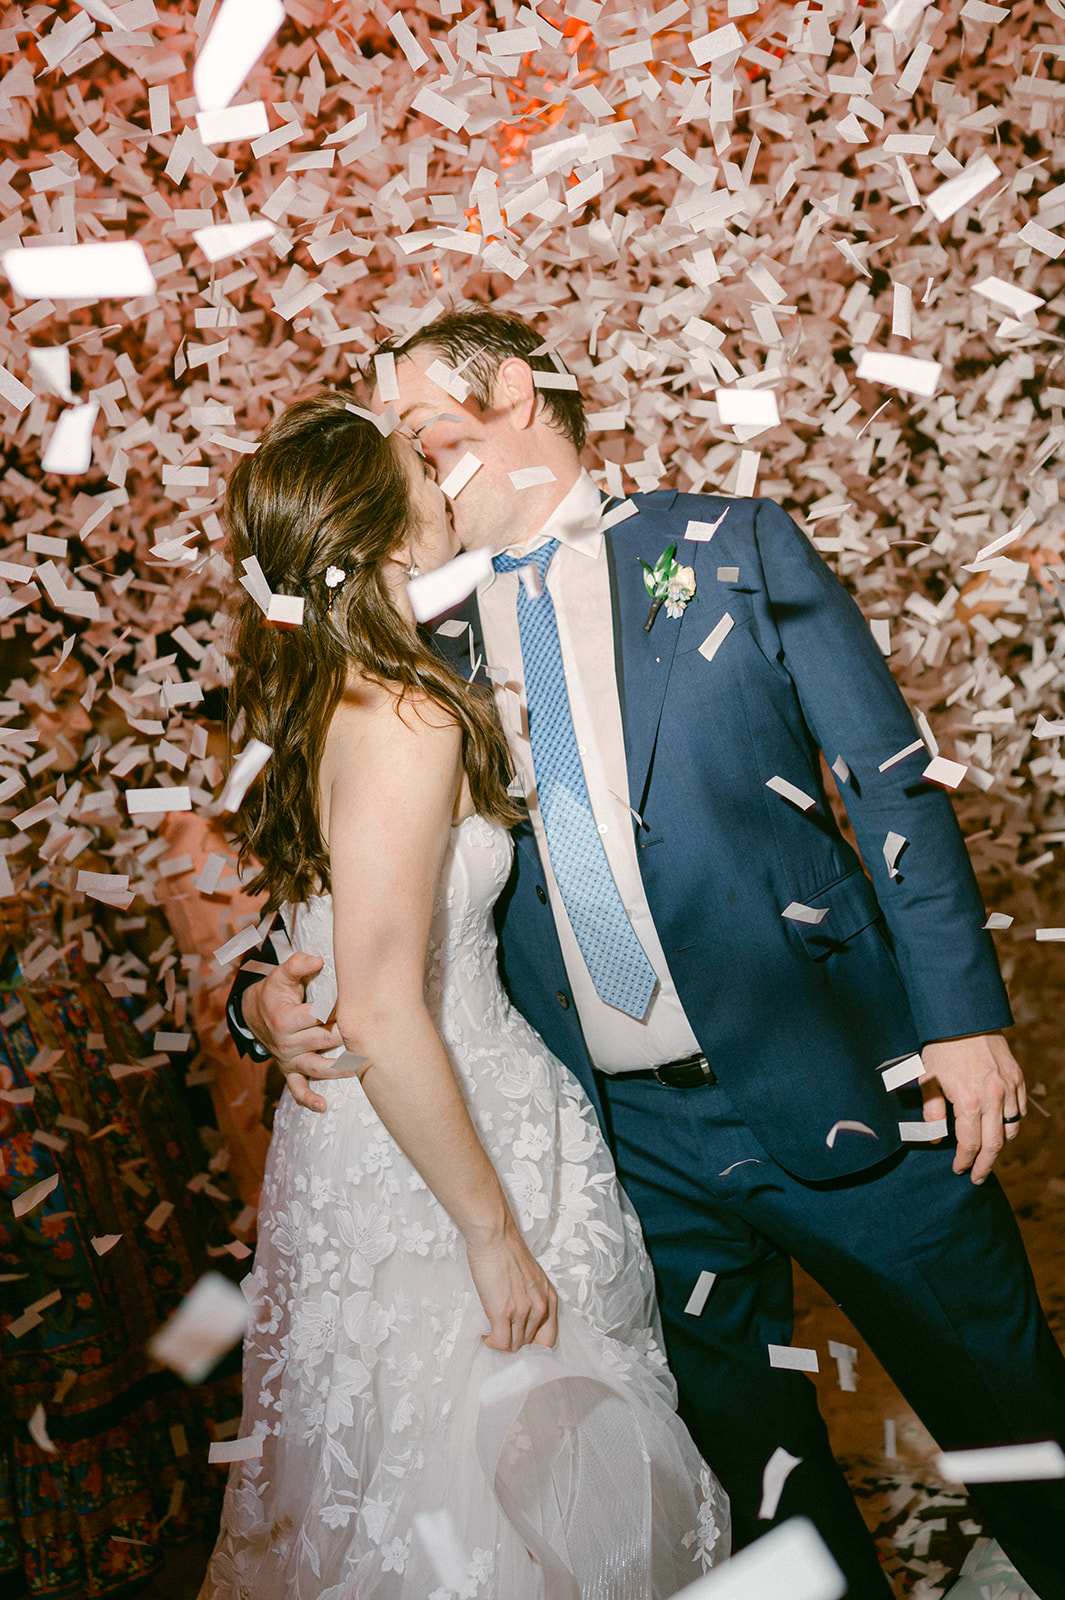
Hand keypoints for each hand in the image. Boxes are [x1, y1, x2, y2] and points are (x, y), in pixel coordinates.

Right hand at [245, 951, 348, 1113]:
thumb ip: (298, 964)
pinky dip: (308, 1099)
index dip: (340, 1010)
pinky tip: (323, 1106)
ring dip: (340, 1068)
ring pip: (317, 1067)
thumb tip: (318, 959)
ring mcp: (288, 1059)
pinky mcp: (288, 1071)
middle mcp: (285, 1042)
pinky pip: (297, 1089)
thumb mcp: (281, 974)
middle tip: (371, 1032)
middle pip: (324, 1040)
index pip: (320, 1016)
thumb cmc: (274, 992)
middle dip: (347, 1035)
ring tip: (362, 1066)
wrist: (252, 1013)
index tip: (360, 1005)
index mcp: (285, 1018)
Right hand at [465, 1217, 558, 1352]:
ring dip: (501, 1341)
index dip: (532, 1342)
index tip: (519, 1336)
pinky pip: (500, 1342)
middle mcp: (540, 1307)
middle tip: (501, 1330)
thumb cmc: (508, 1251)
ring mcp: (523, 1311)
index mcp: (549, 1298)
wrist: (495, 1237)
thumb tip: (521, 1319)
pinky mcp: (503, 1312)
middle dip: (513, 1339)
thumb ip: (532, 1298)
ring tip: (492, 1329)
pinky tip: (487, 1332)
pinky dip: (492, 1342)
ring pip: (514, 1345)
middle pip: (528, 1343)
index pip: (548, 1338)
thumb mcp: (532, 1278)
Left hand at [920, 1033, 1026, 1184]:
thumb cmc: (940, 1048)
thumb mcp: (927, 1080)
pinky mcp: (1018, 1079)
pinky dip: (1012, 1124)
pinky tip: (1001, 1129)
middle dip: (986, 1165)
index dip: (965, 1161)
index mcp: (968, 1101)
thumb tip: (935, 1139)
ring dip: (1000, 1146)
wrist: (964, 1018)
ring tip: (988, 1155)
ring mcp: (1009, 1089)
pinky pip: (1019, 1111)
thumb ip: (932, 1112)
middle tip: (978, 1178)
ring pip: (1011, 1130)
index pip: (970, 1144)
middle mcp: (993, 1098)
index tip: (959, 1170)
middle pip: (995, 1144)